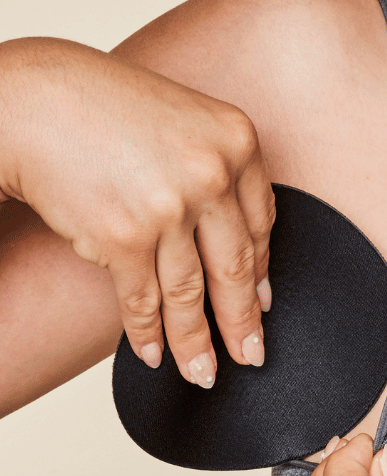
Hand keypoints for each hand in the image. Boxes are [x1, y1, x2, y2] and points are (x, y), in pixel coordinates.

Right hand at [0, 38, 274, 384]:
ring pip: (190, 292)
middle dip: (241, 323)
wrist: (35, 102)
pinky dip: (148, 333)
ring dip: (196, 343)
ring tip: (203, 373)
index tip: (262, 304)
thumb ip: (218, 175)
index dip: (261, 271)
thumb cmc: (105, 108)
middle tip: (251, 357)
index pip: (261, 223)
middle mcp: (211, 174)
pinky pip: (142, 299)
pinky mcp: (124, 236)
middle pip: (235, 266)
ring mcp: (169, 208)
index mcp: (237, 142)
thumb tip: (240, 253)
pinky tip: (154, 354)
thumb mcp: (185, 123)